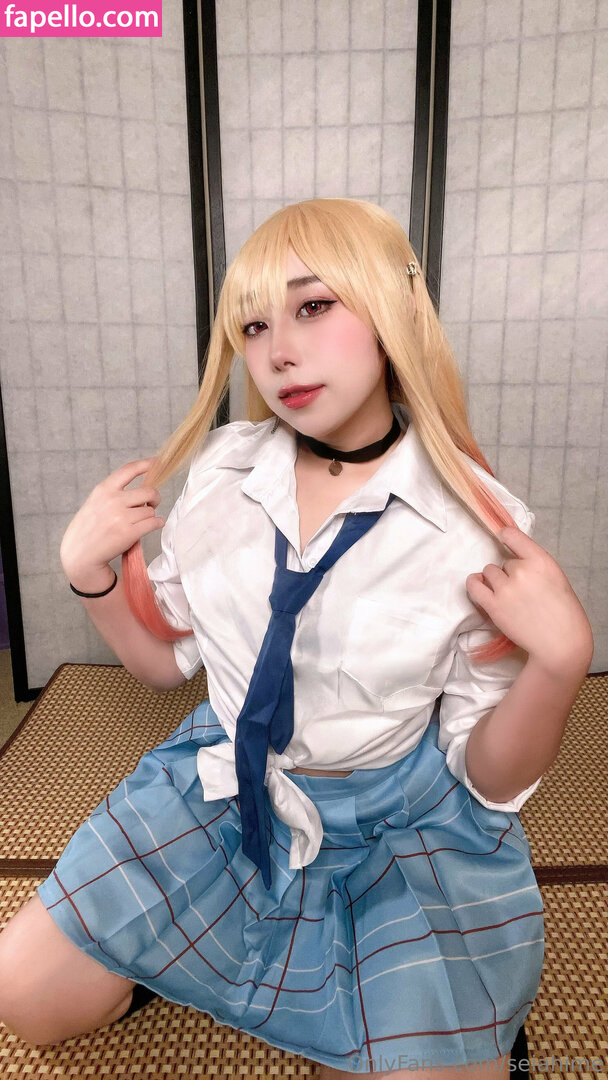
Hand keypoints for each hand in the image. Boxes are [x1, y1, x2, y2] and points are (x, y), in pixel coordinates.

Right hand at [60, 458, 164, 577]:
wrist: (79, 555)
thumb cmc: (88, 530)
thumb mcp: (95, 503)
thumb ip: (113, 494)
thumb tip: (140, 489)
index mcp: (103, 490)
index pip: (129, 470)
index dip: (146, 464)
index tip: (157, 462)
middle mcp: (113, 500)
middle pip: (149, 491)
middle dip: (155, 498)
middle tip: (152, 504)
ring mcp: (121, 517)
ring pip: (151, 510)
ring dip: (151, 515)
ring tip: (142, 522)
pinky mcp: (129, 533)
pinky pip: (154, 523)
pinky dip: (157, 524)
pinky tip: (153, 526)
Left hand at [465, 526, 593, 674]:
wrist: (560, 643)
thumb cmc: (564, 612)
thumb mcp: (556, 577)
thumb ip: (535, 565)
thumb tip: (513, 559)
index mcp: (541, 561)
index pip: (513, 536)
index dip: (506, 536)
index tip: (503, 537)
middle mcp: (522, 571)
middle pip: (504, 562)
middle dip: (511, 574)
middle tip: (523, 591)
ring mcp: (505, 588)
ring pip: (490, 572)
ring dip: (496, 581)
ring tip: (509, 596)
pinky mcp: (493, 605)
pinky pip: (474, 585)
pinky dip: (475, 583)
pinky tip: (478, 584)